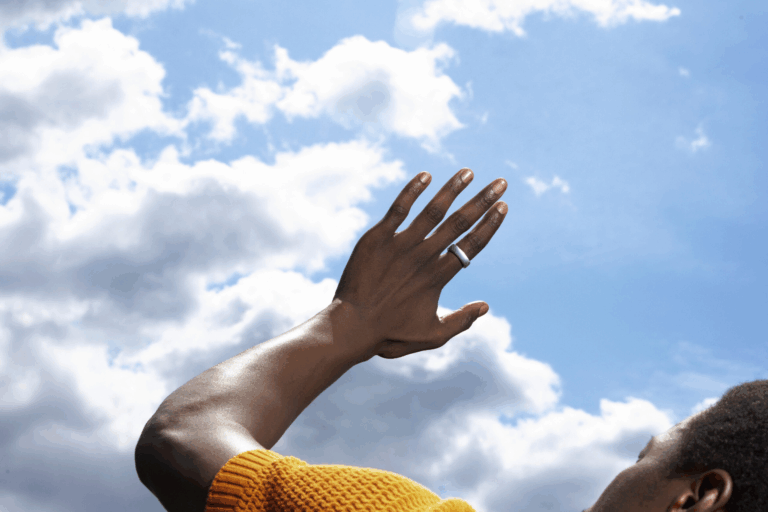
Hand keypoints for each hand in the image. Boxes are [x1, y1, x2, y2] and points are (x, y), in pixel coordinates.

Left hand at [333, 168, 507, 358]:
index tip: (504, 207)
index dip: (489, 225)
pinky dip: (412, 191)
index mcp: (438, 277)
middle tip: (501, 182)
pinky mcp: (376, 239)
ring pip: (432, 211)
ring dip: (452, 189)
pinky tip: (426, 175)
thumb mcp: (431, 336)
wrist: (350, 327)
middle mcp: (423, 257)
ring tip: (468, 172)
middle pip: (459, 223)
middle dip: (483, 201)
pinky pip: (397, 209)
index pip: (471, 245)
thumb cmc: (390, 334)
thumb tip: (486, 306)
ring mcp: (400, 245)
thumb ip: (461, 321)